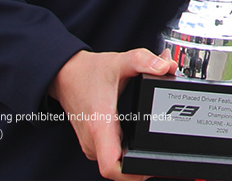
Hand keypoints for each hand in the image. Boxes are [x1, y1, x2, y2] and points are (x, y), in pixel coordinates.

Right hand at [48, 49, 175, 180]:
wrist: (64, 75)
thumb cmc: (89, 72)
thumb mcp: (120, 62)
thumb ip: (144, 61)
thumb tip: (166, 66)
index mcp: (100, 125)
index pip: (112, 166)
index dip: (133, 173)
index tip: (151, 168)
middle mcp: (93, 140)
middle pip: (118, 170)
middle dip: (141, 167)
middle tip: (162, 155)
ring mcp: (91, 145)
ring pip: (114, 165)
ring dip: (132, 161)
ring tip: (150, 147)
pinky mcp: (92, 144)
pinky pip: (110, 158)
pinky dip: (124, 155)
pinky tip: (135, 143)